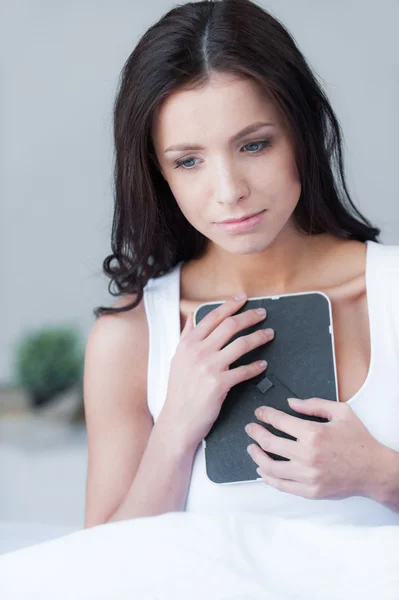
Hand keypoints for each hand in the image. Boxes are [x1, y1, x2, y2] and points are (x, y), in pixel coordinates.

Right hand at [159, 294, 274, 451]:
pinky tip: (263, 365)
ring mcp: (209, 367)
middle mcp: (197, 352)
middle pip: (229, 325)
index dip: (230, 305)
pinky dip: (256, 367)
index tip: (243, 298)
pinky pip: (244, 371)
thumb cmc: (179, 391)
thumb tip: (192, 317)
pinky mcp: (219, 384)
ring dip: (259, 337)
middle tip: (262, 313)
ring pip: (240, 344)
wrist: (178, 420)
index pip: (212, 316)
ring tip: (269, 334)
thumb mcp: (177, 359)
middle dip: (249, 316)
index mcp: (188, 344)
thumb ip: (186, 336)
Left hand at [245, 397, 382, 499]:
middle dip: (255, 433)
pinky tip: (263, 470)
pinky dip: (267, 478)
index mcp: (314, 433)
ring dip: (256, 456)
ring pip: (270, 467)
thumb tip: (290, 403)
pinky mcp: (309, 491)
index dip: (265, 415)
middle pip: (269, 443)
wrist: (373, 470)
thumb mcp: (341, 412)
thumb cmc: (359, 441)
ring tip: (252, 448)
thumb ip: (314, 404)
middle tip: (251, 428)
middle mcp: (307, 455)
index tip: (260, 413)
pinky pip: (281, 486)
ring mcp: (307, 475)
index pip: (279, 421)